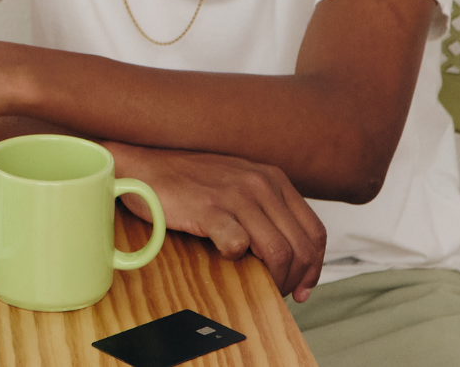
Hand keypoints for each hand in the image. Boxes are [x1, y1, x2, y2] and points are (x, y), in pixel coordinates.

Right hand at [111, 143, 325, 300]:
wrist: (145, 165)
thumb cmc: (190, 180)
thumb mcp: (240, 183)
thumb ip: (266, 207)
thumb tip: (290, 252)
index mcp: (273, 179)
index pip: (314, 231)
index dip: (315, 266)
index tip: (304, 287)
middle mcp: (260, 184)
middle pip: (301, 246)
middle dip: (297, 279)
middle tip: (282, 293)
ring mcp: (235, 195)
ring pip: (278, 252)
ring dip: (274, 279)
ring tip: (262, 286)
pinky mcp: (209, 208)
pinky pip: (238, 245)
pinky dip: (237, 260)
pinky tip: (226, 258)